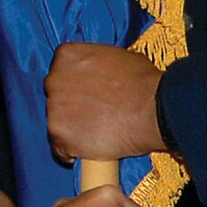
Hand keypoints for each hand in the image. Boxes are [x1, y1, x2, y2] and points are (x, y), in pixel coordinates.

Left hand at [46, 43, 166, 161]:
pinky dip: (72, 150)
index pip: (61, 69)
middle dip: (70, 103)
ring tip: (96, 132)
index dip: (75, 82)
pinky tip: (88, 149)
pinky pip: (60, 146)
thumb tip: (102, 73)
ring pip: (57, 120)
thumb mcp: (121, 57)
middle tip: (93, 112)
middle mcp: (54, 79)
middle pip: (56, 94)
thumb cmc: (142, 83)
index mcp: (67, 56)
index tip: (87, 91)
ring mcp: (54, 108)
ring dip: (71, 126)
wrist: (152, 110)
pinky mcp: (58, 134)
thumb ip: (100, 64)